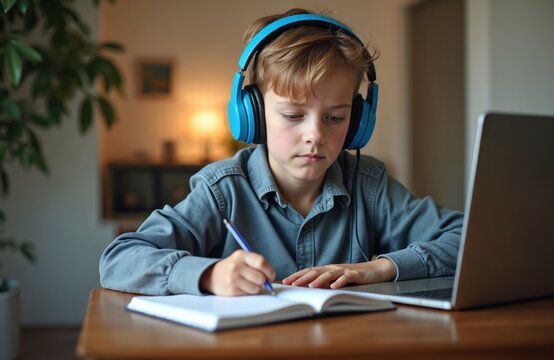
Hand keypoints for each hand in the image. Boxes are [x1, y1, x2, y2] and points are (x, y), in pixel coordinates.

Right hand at [200, 250, 274, 295]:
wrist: (212, 275)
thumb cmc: (233, 267)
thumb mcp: (242, 259)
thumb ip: (256, 264)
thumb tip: (271, 277)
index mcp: (241, 255)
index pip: (261, 262)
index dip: (269, 270)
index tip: (271, 275)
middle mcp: (236, 266)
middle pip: (260, 277)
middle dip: (264, 281)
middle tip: (260, 281)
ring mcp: (232, 279)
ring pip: (256, 287)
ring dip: (256, 287)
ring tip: (249, 283)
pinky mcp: (231, 290)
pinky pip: (248, 294)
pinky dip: (248, 292)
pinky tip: (242, 287)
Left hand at [282, 258, 396, 288]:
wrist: (373, 270)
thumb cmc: (351, 276)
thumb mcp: (335, 278)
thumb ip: (323, 282)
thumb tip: (307, 288)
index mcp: (326, 269)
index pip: (308, 271)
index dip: (297, 275)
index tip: (286, 281)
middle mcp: (332, 268)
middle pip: (315, 271)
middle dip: (303, 278)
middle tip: (292, 284)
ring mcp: (343, 270)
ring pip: (329, 274)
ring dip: (319, 280)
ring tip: (311, 286)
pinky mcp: (355, 274)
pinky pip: (346, 277)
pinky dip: (340, 282)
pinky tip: (334, 287)